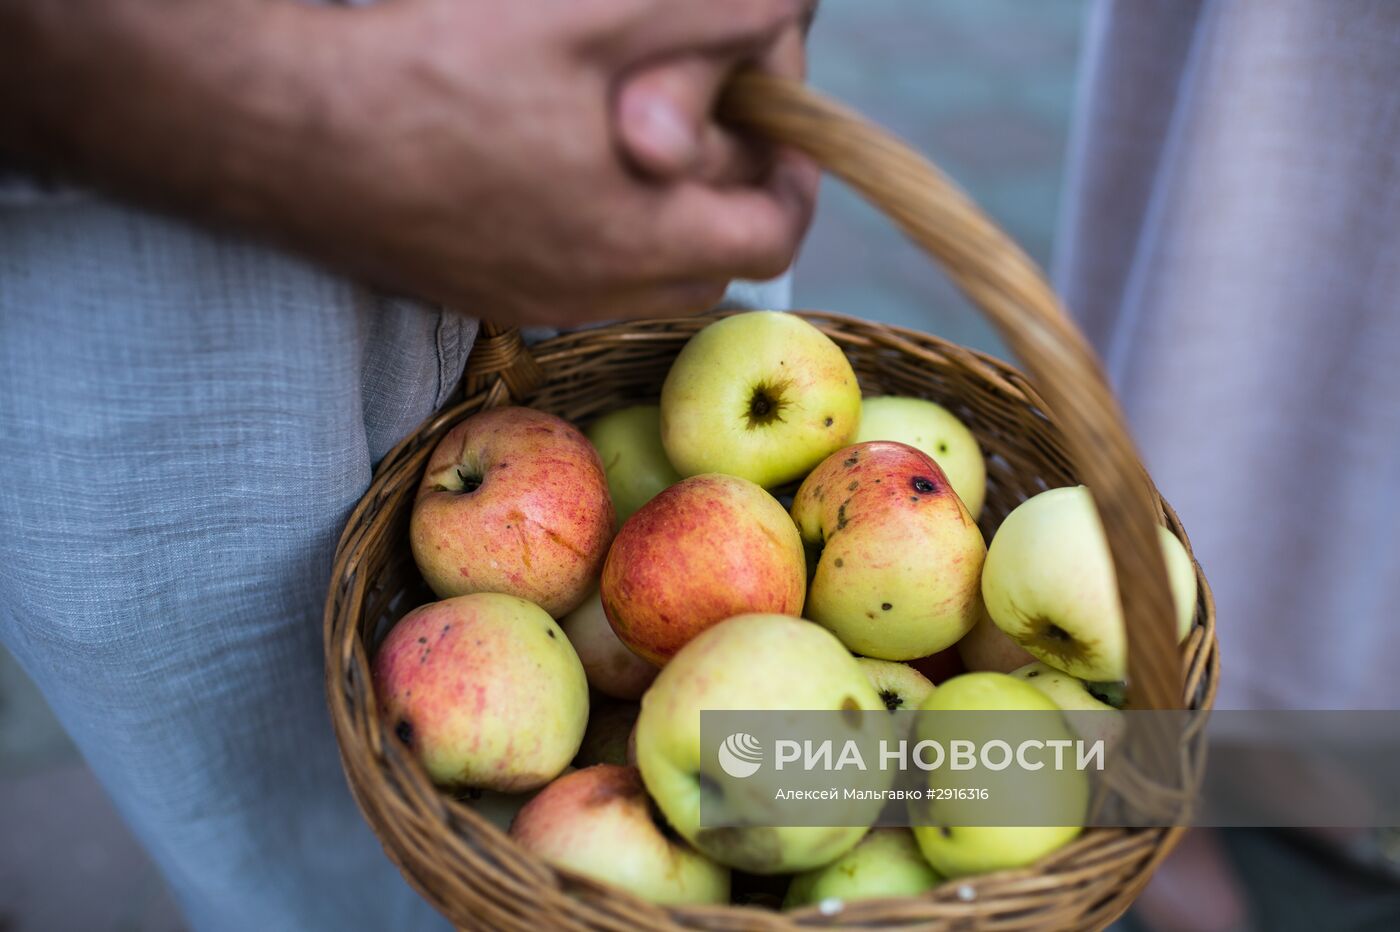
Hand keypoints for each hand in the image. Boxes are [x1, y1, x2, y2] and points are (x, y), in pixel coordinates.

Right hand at [279, 0, 819, 324]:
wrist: (286, 132)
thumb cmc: (440, 67)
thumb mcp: (592, 18)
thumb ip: (709, 20)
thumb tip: (786, 17)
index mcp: (640, 236)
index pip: (769, 236)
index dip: (792, 176)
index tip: (778, 119)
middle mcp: (597, 290)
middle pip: (713, 263)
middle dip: (732, 193)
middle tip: (714, 117)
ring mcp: (536, 300)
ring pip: (647, 275)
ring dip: (669, 217)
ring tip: (641, 137)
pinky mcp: (484, 295)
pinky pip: (582, 278)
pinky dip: (605, 232)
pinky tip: (563, 166)